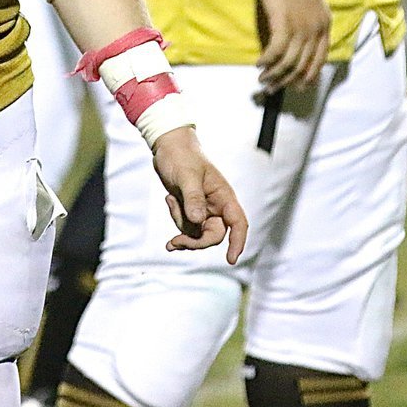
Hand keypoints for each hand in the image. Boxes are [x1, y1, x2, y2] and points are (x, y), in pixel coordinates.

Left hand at [152, 127, 247, 264]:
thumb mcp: (186, 176)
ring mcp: (204, 209)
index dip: (237, 242)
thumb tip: (198, 221)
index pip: (238, 223)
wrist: (168, 146)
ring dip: (182, 227)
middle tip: (174, 242)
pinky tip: (169, 201)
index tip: (230, 260)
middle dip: (195, 241)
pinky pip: (187, 226)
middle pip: (214, 235)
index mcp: (224, 196)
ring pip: (198, 233)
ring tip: (170, 202)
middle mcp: (217, 205)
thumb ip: (193, 198)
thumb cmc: (181, 156)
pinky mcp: (191, 209)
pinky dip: (177, 220)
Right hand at [255, 0, 330, 90]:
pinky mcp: (283, 22)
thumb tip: (296, 37)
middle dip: (288, 81)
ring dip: (274, 74)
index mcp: (325, 23)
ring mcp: (301, 26)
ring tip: (262, 79)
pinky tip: (258, 63)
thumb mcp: (308, 1)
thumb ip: (307, 19)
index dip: (308, 76)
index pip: (320, 59)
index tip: (297, 86)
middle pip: (303, 64)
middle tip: (273, 88)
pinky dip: (267, 60)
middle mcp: (316, 28)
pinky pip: (276, 50)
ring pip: (289, 61)